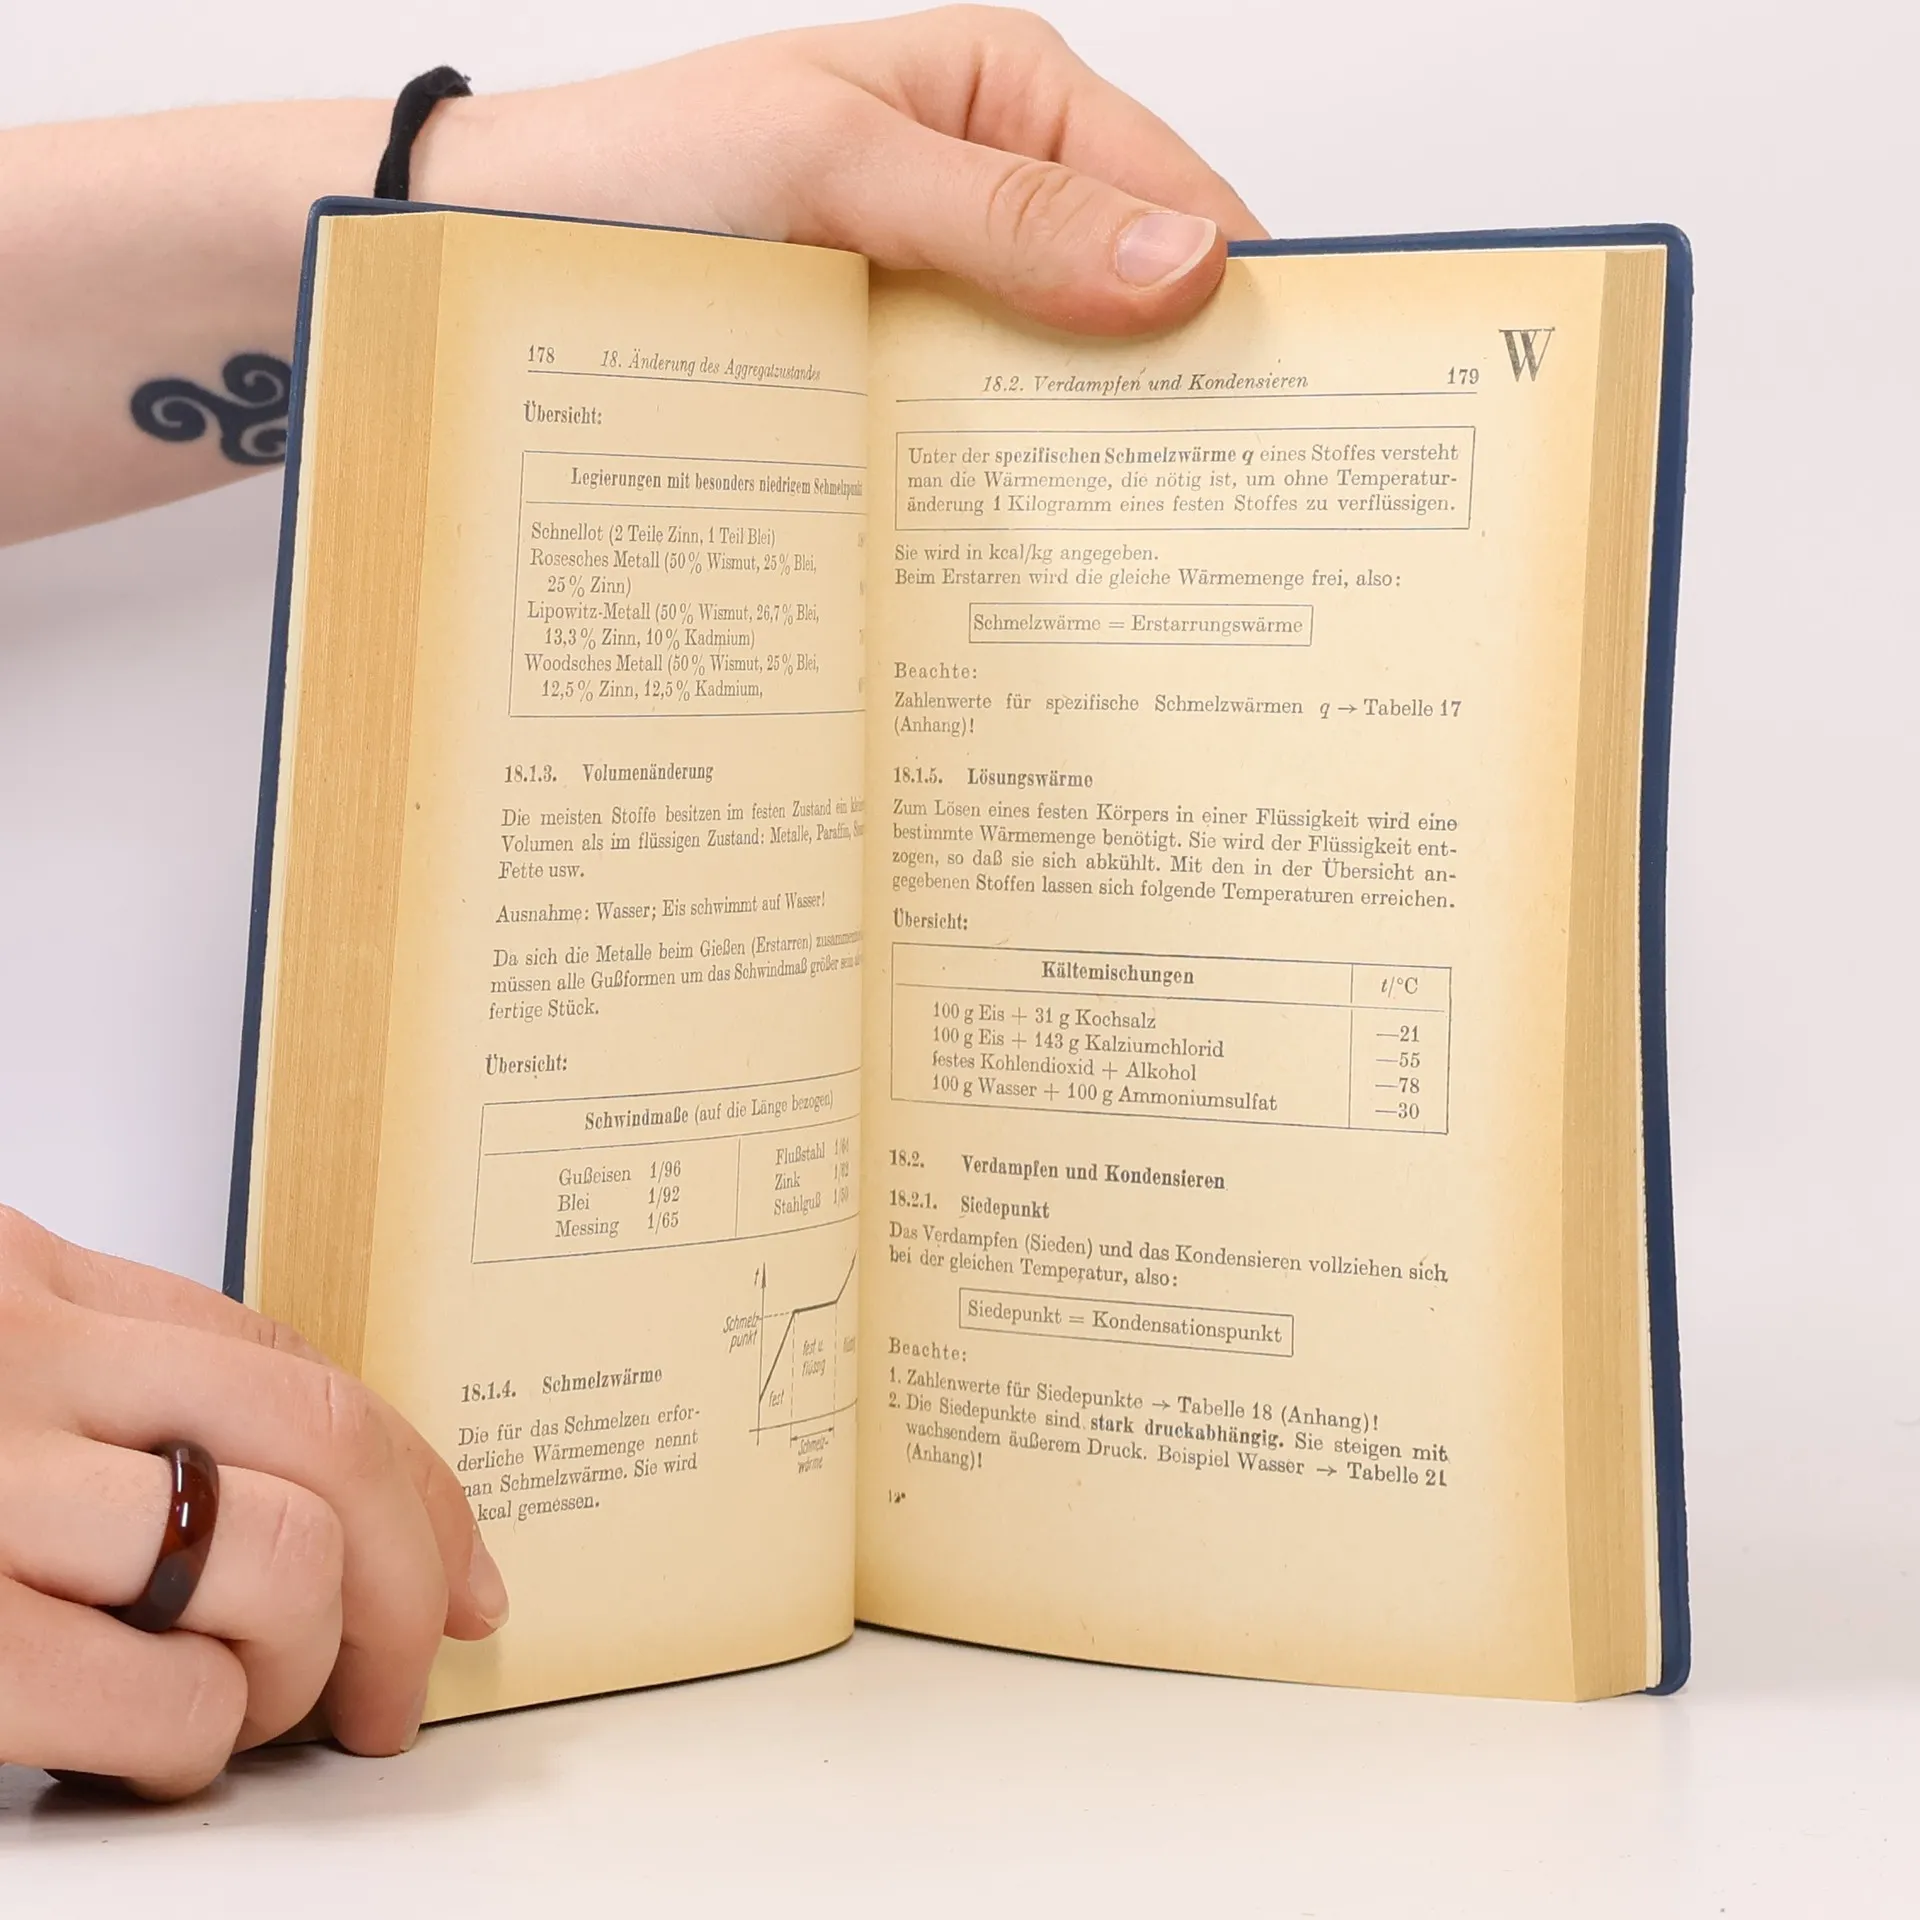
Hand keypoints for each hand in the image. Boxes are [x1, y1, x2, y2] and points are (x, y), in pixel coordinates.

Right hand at [0, 1206, 505, 1798]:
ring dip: (305, 1665)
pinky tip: (155, 1749)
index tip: (463, 1568)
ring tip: (250, 1714)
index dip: (413, 1479)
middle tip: (398, 1683)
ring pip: (285, 1557)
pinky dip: (202, 1742)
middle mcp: (27, 1360)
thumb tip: (331, 1493)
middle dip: (409, 1578)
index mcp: (36, 1288)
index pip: (295, 1363)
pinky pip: (172, 1697)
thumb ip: (128, 1389)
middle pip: (328, 1440)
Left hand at [2, 7, 1262, 539]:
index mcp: (1010, 99)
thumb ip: (1004, 211)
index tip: (1284, 420)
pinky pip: (982, 439)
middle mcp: (993, 200)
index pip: (1183, 202)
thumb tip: (1184, 262)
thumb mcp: (831, 163)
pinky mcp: (893, 387)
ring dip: (1091, 466)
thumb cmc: (641, 177)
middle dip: (1177, 403)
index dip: (1240, 308)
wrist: (489, 260)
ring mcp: (944, 305)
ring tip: (1138, 570)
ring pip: (1062, 388)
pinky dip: (1009, 493)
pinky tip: (1026, 556)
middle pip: (1136, 308)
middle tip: (1218, 523)